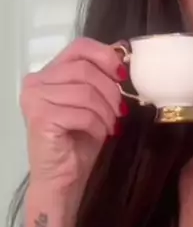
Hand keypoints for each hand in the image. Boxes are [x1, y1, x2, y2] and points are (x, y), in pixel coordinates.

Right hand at [20, 38, 127, 197]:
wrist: (63, 178)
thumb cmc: (78, 142)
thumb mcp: (95, 103)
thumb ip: (100, 78)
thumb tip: (122, 52)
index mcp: (48, 73)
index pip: (79, 47)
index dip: (106, 56)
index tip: (123, 73)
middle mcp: (36, 82)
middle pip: (85, 69)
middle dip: (111, 92)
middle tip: (120, 112)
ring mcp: (35, 98)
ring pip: (86, 92)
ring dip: (106, 112)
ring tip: (109, 126)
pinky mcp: (41, 117)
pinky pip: (82, 113)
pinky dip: (97, 125)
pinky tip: (98, 134)